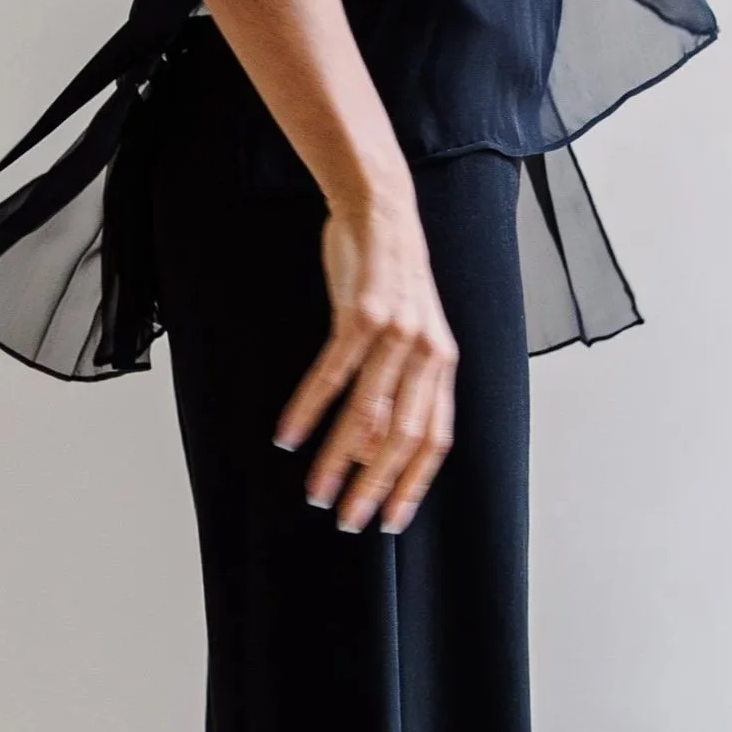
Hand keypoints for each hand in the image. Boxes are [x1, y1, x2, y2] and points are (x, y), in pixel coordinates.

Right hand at [273, 180, 458, 537]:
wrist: (382, 210)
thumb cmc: (391, 278)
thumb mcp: (408, 333)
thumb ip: (401, 385)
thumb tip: (372, 447)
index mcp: (443, 363)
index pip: (436, 439)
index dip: (414, 483)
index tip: (392, 521)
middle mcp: (427, 353)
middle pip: (404, 436)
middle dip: (375, 484)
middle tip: (347, 519)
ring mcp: (398, 334)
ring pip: (367, 413)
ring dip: (336, 456)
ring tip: (314, 488)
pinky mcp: (363, 315)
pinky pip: (333, 374)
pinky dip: (309, 409)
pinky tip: (288, 435)